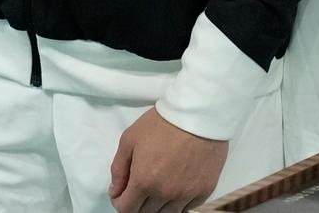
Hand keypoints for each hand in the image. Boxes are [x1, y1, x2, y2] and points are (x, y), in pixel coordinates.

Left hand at [109, 108, 228, 212]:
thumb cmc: (162, 123)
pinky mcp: (203, 191)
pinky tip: (174, 190)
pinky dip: (177, 204)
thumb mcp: (129, 139)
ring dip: (156, 207)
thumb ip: (118, 169)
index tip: (120, 195)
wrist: (198, 115)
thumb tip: (115, 191)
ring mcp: (186, 195)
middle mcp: (165, 193)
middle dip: (136, 205)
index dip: (119, 204)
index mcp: (144, 181)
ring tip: (155, 191)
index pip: (126, 210)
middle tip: (136, 191)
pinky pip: (186, 208)